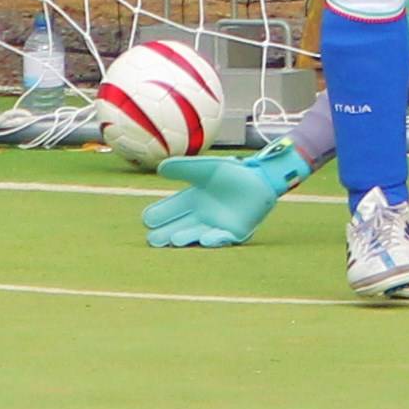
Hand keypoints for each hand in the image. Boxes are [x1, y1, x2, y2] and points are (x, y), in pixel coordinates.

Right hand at [143, 149, 300, 246]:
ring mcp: (215, 226)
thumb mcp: (206, 168)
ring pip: (196, 235)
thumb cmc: (232, 172)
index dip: (158, 214)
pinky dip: (214, 240)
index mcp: (191, 200)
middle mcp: (200, 216)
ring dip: (186, 238)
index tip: (146, 219)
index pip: (170, 210)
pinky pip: (222, 238)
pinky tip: (205, 240)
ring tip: (174, 240)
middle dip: (165, 234)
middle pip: (178, 227)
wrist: (261, 178)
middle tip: (152, 240)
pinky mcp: (233, 232)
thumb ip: (185, 167)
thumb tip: (160, 168)